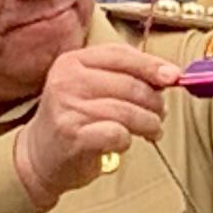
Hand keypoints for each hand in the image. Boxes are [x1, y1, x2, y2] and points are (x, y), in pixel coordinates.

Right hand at [14, 43, 178, 203]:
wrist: (38, 157)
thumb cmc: (72, 121)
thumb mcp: (90, 88)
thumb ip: (124, 76)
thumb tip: (168, 75)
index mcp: (72, 61)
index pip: (121, 55)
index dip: (152, 65)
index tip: (174, 76)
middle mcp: (66, 80)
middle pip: (130, 84)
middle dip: (154, 101)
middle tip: (160, 113)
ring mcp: (68, 108)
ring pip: (128, 110)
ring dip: (149, 123)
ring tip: (151, 130)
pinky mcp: (73, 136)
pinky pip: (118, 133)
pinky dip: (129, 139)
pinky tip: (124, 142)